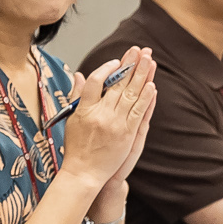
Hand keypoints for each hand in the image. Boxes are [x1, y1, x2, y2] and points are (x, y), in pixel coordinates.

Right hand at [61, 49, 158, 187]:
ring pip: (130, 95)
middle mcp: (100, 115)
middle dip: (129, 65)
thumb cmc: (75, 147)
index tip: (116, 61)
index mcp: (84, 110)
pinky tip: (152, 85)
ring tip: (148, 59)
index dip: (107, 69)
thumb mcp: (71, 119)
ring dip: (141, 76)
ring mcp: (115, 124)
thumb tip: (80, 75)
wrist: (84, 173)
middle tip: (138, 49)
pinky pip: (138, 113)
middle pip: (117, 84)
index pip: (96, 82)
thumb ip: (77, 96)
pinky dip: (145, 99)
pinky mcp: (127, 134)